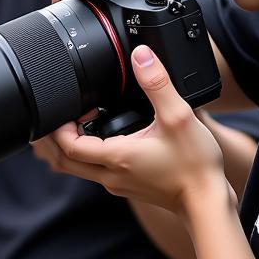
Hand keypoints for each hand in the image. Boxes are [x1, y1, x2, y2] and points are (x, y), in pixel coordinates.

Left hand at [33, 45, 226, 214]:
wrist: (207, 202)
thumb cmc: (195, 166)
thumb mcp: (178, 117)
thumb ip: (157, 85)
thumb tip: (141, 56)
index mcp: (116, 157)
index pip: (69, 146)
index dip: (59, 128)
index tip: (64, 108)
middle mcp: (110, 175)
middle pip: (64, 161)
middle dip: (51, 140)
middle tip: (51, 118)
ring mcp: (117, 184)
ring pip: (77, 168)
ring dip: (66, 148)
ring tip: (69, 125)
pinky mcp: (126, 186)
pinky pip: (93, 171)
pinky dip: (84, 155)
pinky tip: (95, 139)